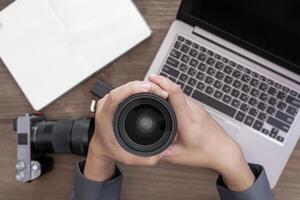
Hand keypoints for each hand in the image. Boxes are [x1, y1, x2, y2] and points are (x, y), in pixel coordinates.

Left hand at [84, 81, 168, 181]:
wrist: (101, 146)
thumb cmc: (111, 149)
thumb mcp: (127, 158)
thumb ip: (145, 159)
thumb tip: (162, 154)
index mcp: (105, 116)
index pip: (116, 96)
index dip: (132, 89)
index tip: (148, 88)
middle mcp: (106, 105)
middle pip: (124, 87)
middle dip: (144, 86)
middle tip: (162, 92)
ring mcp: (110, 100)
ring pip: (127, 86)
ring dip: (144, 85)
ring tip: (159, 91)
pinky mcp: (115, 99)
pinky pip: (128, 88)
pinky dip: (141, 88)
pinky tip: (151, 91)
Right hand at [149, 75, 254, 191]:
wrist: (224, 152)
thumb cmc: (205, 153)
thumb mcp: (179, 157)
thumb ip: (160, 152)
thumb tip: (146, 149)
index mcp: (187, 120)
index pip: (176, 94)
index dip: (162, 83)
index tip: (151, 78)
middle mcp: (193, 110)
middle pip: (175, 89)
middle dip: (160, 84)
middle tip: (146, 86)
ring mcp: (197, 107)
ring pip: (180, 92)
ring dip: (167, 88)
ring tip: (154, 91)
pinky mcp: (199, 108)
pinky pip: (183, 97)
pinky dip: (173, 95)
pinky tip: (166, 100)